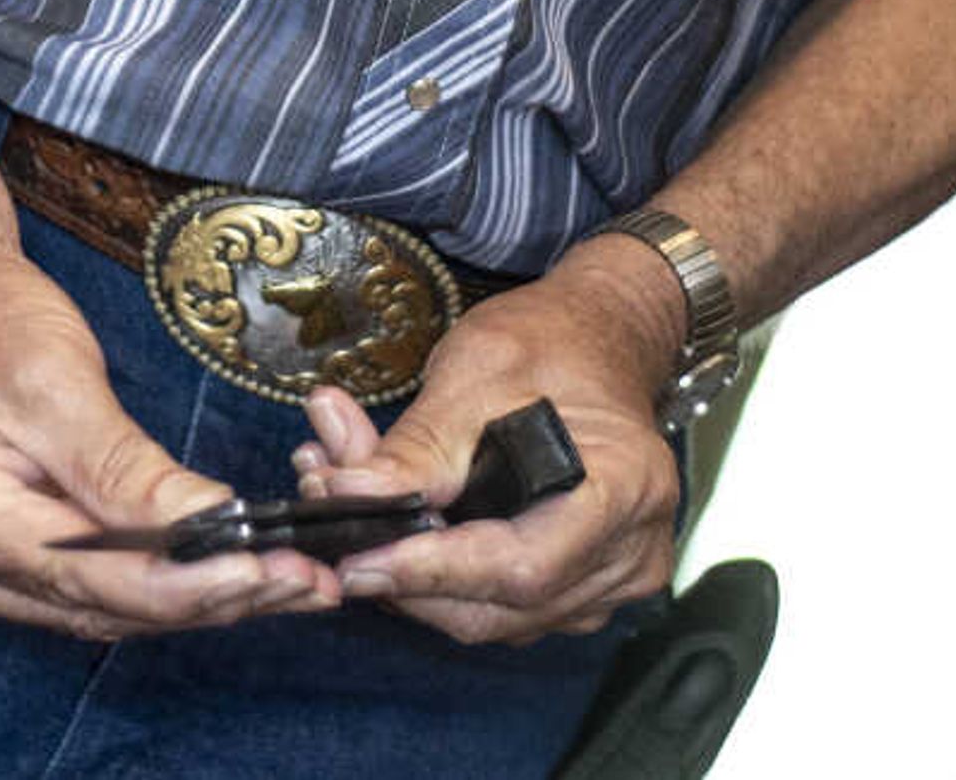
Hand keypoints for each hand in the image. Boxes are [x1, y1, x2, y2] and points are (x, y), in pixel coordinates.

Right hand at [0, 233, 341, 638]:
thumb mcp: (54, 382)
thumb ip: (127, 470)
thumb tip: (212, 530)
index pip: (81, 573)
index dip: (180, 580)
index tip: (262, 569)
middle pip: (97, 604)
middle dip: (206, 595)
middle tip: (304, 583)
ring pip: (103, 606)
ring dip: (198, 596)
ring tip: (291, 583)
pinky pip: (93, 587)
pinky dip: (165, 579)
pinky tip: (233, 571)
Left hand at [292, 250, 680, 643]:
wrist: (602, 341)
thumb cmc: (553, 343)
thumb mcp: (479, 369)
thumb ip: (418, 444)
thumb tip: (345, 494)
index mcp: (627, 489)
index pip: (521, 565)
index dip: (431, 570)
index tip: (354, 560)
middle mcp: (631, 553)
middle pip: (499, 605)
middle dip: (401, 570)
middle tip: (325, 508)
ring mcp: (610, 582)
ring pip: (488, 614)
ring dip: (407, 573)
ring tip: (343, 498)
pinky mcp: (580, 591)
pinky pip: (499, 606)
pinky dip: (437, 575)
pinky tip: (391, 525)